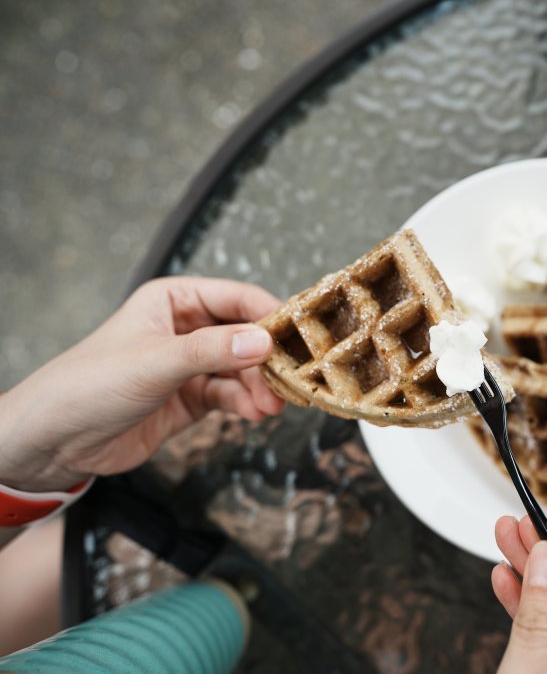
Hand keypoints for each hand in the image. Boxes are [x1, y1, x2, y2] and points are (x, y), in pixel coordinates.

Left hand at [0, 276, 284, 492]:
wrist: (55, 441)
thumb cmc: (89, 384)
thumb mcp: (155, 362)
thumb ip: (212, 351)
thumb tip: (264, 342)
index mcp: (174, 300)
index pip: (237, 298)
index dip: (270, 316)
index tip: (299, 337)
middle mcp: (187, 328)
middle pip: (247, 335)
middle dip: (268, 359)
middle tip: (289, 381)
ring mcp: (191, 364)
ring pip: (243, 369)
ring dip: (260, 386)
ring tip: (271, 406)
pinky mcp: (192, 398)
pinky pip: (231, 395)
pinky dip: (246, 404)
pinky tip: (255, 414)